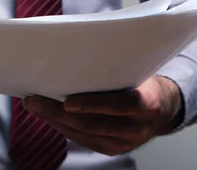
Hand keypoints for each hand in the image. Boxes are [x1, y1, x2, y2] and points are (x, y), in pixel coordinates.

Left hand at [22, 76, 182, 156]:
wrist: (163, 107)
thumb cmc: (143, 80)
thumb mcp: (137, 69)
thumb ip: (114, 65)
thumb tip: (77, 47)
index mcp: (148, 103)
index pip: (121, 105)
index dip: (93, 104)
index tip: (67, 101)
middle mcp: (137, 128)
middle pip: (93, 124)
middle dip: (58, 113)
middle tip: (34, 99)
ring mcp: (124, 143)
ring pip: (83, 134)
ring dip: (54, 120)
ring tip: (33, 105)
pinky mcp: (112, 149)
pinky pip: (82, 140)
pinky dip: (62, 127)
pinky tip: (47, 115)